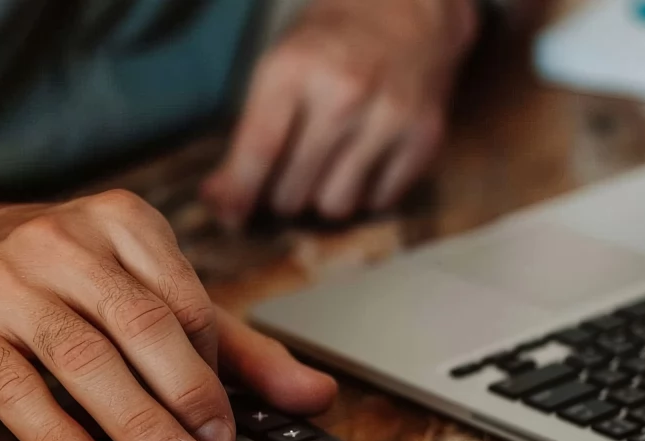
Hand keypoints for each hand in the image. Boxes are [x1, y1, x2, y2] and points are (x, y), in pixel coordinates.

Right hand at [0, 191, 336, 440]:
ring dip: (133, 421)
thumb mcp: (144, 292)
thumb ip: (232, 343)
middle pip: (142, 325)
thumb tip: (315, 394)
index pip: (185, 301)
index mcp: (122, 223)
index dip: (212, 369)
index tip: (228, 428)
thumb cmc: (59, 279)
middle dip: (186, 397)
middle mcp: (65, 241)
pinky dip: (56, 433)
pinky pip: (15, 386)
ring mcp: (10, 282)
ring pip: (83, 356)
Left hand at [201, 0, 477, 224]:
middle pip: (293, 190)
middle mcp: (343, 93)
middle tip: (288, 175)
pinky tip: (363, 162)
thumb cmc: (330, 42)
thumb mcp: (279, 67)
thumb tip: (220, 201)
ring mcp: (389, 116)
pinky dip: (366, 192)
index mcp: (295, 68)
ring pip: (335, 205)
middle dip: (281, 194)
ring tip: (327, 169)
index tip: (229, 216)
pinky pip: (379, 200)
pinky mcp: (424, 135)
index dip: (238, 194)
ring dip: (324, 197)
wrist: (409, 7)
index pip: (260, 151)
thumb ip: (249, 134)